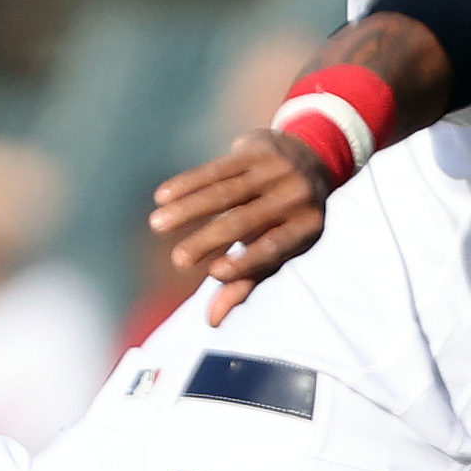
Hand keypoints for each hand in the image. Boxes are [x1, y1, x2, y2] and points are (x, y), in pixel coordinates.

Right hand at [150, 129, 331, 325]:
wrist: (312, 156)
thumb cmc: (289, 218)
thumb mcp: (278, 249)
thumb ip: (246, 280)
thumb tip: (212, 321)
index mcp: (308, 228)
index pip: (274, 248)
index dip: (246, 262)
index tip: (214, 274)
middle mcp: (297, 197)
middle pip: (244, 222)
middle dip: (207, 241)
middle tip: (178, 261)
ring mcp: (277, 170)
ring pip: (224, 193)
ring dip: (187, 208)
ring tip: (157, 224)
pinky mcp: (257, 150)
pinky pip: (216, 169)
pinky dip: (187, 182)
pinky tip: (162, 196)